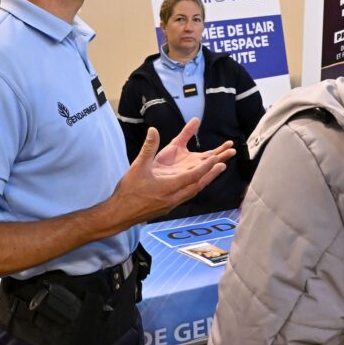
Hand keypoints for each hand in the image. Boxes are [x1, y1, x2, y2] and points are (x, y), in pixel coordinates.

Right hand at [110, 120, 234, 224]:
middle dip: (212, 173)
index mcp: (169, 187)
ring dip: (205, 181)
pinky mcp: (169, 207)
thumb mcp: (138, 167)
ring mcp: (172, 204)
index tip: (217, 157)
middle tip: (224, 163)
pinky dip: (195, 187)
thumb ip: (148, 148)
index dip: (206, 166)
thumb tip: (153, 130)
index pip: (194, 176)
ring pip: (194, 191)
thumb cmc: (128, 191)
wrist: (120, 214)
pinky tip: (195, 184)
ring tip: (214, 172)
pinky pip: (187, 196)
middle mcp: (175, 197)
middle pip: (199, 185)